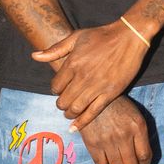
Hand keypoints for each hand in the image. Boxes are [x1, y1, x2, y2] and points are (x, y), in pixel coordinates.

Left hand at [32, 20, 150, 128]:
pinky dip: (82, 122)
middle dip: (61, 105)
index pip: (55, 86)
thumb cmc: (102, 35)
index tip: (60, 90)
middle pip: (64, 100)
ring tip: (70, 113)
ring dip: (70, 114)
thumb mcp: (76, 37)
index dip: (56, 90)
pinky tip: (75, 127)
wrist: (129, 37)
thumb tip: (34, 56)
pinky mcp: (110, 93)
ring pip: (76, 108)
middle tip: (64, 104)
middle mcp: (83, 77)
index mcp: (73, 63)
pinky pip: (93, 112)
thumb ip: (55, 49)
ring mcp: (97, 86)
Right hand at [79, 97, 152, 163]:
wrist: (94, 98)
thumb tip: (143, 156)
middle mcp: (124, 135)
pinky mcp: (93, 143)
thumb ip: (141, 134)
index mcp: (137, 127)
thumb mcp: (135, 115)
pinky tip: (106, 155)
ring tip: (117, 159)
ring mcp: (107, 140)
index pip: (145, 155)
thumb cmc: (118, 106)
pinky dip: (104, 163)